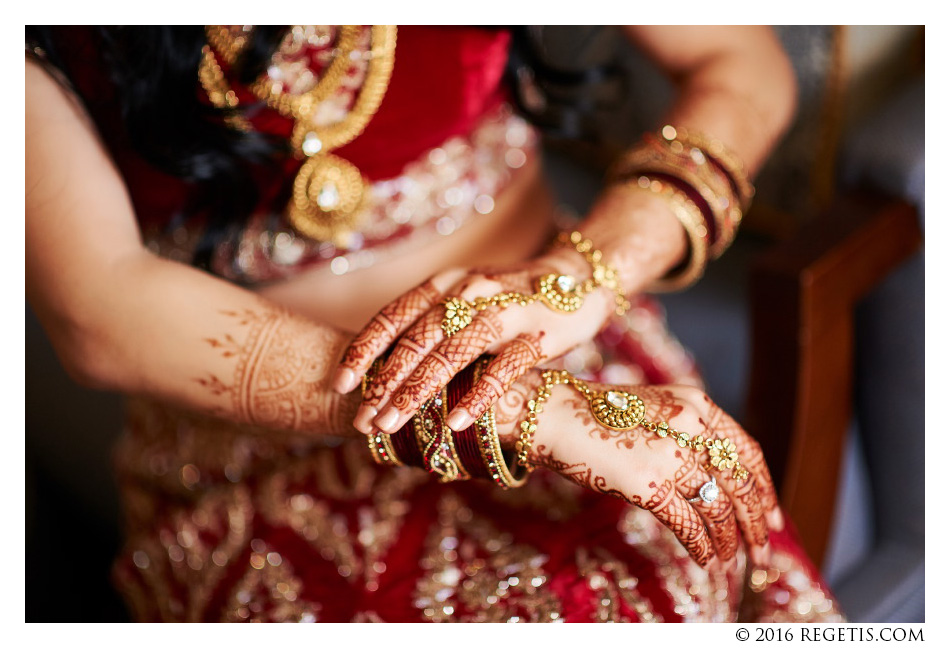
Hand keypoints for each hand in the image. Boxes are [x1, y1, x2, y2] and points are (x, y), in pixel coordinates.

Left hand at [332, 251, 616, 435]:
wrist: (580, 277)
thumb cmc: (511, 295)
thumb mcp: (465, 296)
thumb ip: (431, 322)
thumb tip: (384, 364)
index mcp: (445, 284)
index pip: (393, 316)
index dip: (364, 350)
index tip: (340, 384)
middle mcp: (468, 293)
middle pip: (416, 340)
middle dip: (384, 383)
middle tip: (362, 420)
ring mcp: (503, 312)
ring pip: (451, 354)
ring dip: (418, 392)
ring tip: (392, 425)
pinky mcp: (538, 334)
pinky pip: (503, 369)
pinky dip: (478, 396)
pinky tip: (457, 424)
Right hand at [509, 376, 781, 567]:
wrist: (555, 414)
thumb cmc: (600, 415)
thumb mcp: (656, 409)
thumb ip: (689, 433)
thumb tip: (718, 479)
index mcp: (696, 404)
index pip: (747, 451)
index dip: (765, 488)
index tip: (772, 516)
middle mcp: (691, 425)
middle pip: (740, 483)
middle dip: (756, 523)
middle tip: (761, 551)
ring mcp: (670, 454)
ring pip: (718, 507)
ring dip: (730, 540)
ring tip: (731, 558)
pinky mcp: (648, 483)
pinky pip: (688, 523)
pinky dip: (702, 546)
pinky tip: (704, 558)